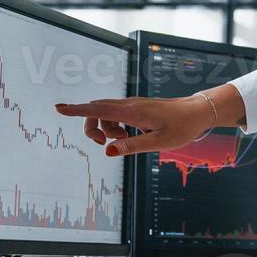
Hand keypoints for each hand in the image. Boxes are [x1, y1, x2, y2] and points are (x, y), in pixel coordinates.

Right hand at [54, 84, 245, 156]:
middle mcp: (129, 105)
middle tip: (104, 145)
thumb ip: (131, 146)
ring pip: (106, 115)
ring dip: (107, 130)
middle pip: (96, 111)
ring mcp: (132, 106)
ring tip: (126, 140)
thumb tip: (108, 151)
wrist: (198, 112)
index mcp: (132, 112)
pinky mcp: (136, 109)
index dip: (76, 110)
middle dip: (92, 128)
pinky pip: (116, 116)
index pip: (98, 109)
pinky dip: (116, 127)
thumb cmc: (182, 127)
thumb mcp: (158, 142)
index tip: (58, 108)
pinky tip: (130, 135)